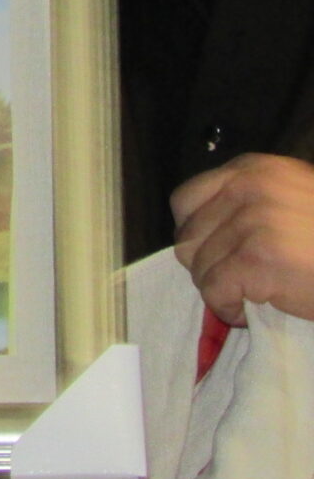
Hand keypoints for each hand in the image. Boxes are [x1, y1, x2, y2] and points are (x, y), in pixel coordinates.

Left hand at [172, 152, 313, 325]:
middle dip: (210, 265)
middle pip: (187, 237)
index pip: (185, 200)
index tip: (220, 253)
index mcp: (252, 169)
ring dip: (223, 289)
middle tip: (244, 280)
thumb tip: (200, 232)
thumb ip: (249, 203)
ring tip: (257, 292)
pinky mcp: (255, 258)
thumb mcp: (292, 200)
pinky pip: (214, 292)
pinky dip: (230, 308)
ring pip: (198, 268)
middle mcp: (247, 187)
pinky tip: (257, 308)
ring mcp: (251, 222)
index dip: (198, 234)